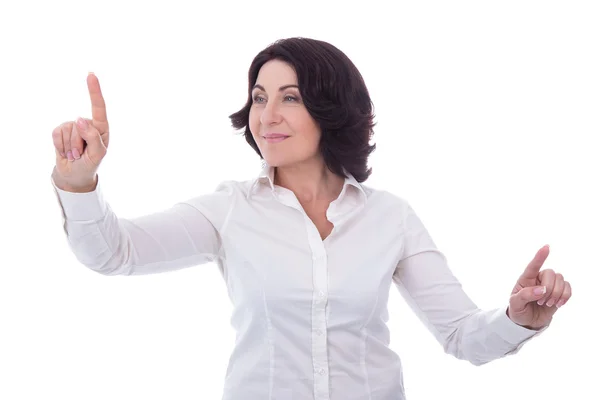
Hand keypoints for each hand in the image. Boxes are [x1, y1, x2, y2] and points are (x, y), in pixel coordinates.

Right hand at [51, 73, 109, 191]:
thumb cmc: (90, 164)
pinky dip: (60, 146)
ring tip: (75, 154)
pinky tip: (65, 152)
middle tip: (81, 155)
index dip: (94, 91)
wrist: (74, 174)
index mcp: (101, 128)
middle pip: (79, 126)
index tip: (91, 75)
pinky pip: (57, 133)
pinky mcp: (61, 130)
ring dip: (70, 147)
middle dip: (78, 144)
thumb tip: (80, 119)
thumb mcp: (97, 154)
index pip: (99, 108)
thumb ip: (93, 137)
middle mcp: (88, 124)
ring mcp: (73, 126)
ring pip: (68, 130)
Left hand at [507, 245, 571, 329]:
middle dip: (549, 289)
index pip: (533, 265)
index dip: (540, 256)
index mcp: (525, 279)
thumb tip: (541, 290)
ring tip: (547, 304)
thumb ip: (525, 295)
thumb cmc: (518, 309)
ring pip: (561, 279)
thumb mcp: (515, 304)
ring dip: (556, 294)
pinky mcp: (559, 291)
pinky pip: (568, 287)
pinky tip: (558, 304)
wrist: (528, 321)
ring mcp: (550, 284)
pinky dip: (565, 296)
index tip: (546, 247)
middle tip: (541, 302)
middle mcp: (538, 278)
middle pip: (550, 273)